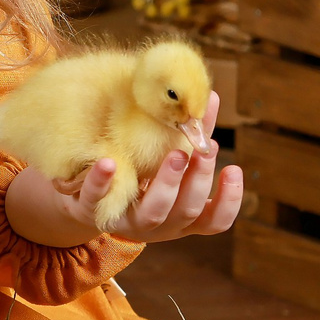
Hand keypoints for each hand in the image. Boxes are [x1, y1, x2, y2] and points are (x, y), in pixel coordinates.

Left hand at [7, 90, 243, 246]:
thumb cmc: (137, 172)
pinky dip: (103, 182)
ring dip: (167, 183)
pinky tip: (108, 161)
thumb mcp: (165, 156)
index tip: (234, 169)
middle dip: (196, 181)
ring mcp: (126, 221)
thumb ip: (188, 133)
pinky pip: (98, 200)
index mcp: (180, 214)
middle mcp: (158, 223)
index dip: (229, 200)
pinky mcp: (92, 210)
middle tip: (200, 151)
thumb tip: (210, 96)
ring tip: (175, 154)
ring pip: (153, 213)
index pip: (214, 221)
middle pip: (186, 211)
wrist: (85, 195)